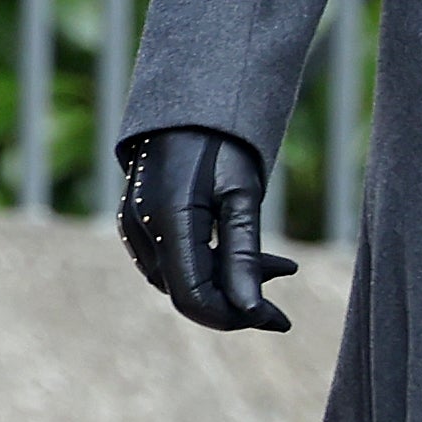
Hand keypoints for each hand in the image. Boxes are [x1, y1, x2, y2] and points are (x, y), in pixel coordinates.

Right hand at [117, 126, 299, 332]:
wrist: (186, 104)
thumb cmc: (220, 141)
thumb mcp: (242, 195)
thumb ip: (242, 256)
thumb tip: (251, 312)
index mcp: (168, 222)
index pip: (197, 299)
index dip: (238, 317)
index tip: (280, 317)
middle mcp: (142, 230)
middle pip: (188, 294)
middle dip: (238, 298)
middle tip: (288, 279)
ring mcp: (133, 227)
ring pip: (180, 280)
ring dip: (225, 281)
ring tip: (278, 263)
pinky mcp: (136, 222)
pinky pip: (171, 262)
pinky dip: (207, 265)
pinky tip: (240, 252)